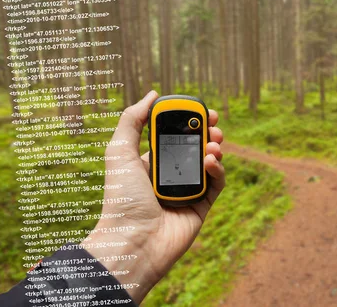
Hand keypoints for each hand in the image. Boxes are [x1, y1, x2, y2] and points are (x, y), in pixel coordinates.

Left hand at [80, 90, 224, 303]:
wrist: (133, 242)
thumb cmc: (122, 198)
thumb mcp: (119, 152)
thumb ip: (132, 120)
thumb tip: (152, 94)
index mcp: (151, 163)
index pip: (175, 137)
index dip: (189, 122)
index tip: (200, 111)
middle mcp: (170, 176)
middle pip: (196, 147)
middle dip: (207, 133)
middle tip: (214, 124)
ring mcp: (187, 191)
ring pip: (209, 163)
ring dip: (214, 149)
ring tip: (213, 144)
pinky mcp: (201, 206)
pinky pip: (216, 184)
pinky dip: (217, 169)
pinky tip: (210, 162)